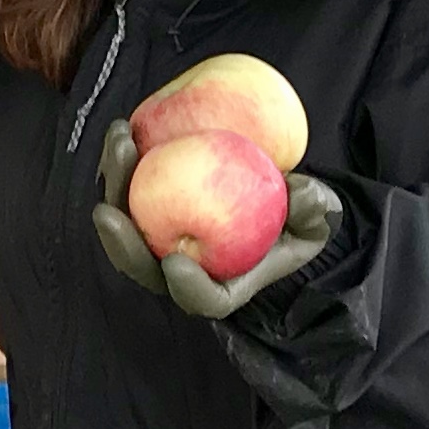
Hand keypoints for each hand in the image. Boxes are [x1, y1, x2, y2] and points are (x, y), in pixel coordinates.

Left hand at [91, 122, 344, 319]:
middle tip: (109, 212)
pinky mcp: (151, 203)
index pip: (203, 299)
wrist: (276, 192)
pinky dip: (122, 162)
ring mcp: (162, 235)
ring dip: (113, 189)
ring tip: (120, 148)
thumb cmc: (298, 215)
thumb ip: (314, 209)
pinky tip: (125, 129)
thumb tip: (298, 193)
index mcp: (226, 283)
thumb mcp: (320, 214)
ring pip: (125, 224)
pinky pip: (129, 187)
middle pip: (143, 266)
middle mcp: (185, 266)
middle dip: (121, 244)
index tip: (177, 264)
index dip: (187, 289)